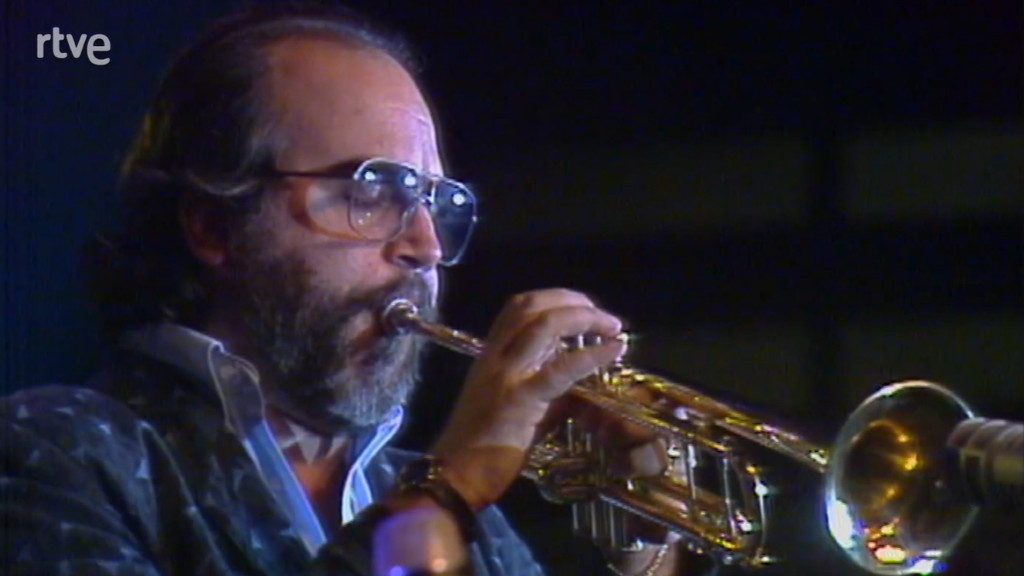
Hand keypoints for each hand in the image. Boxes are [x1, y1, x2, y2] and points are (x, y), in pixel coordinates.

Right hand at [427, 289, 626, 509]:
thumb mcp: (519, 408)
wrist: (456, 475)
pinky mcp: (520, 399)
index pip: (519, 307)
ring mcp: (506, 374)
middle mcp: (496, 356)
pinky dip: (591, 355)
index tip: (585, 310)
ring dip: (584, 317)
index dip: (556, 299)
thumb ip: (550, 392)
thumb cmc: (483, 447)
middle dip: (573, 300)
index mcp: (491, 354)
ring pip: (544, 324)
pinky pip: (561, 369)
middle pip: (532, 304)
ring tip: (610, 327)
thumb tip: (585, 386)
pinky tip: (613, 351)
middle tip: (604, 316)